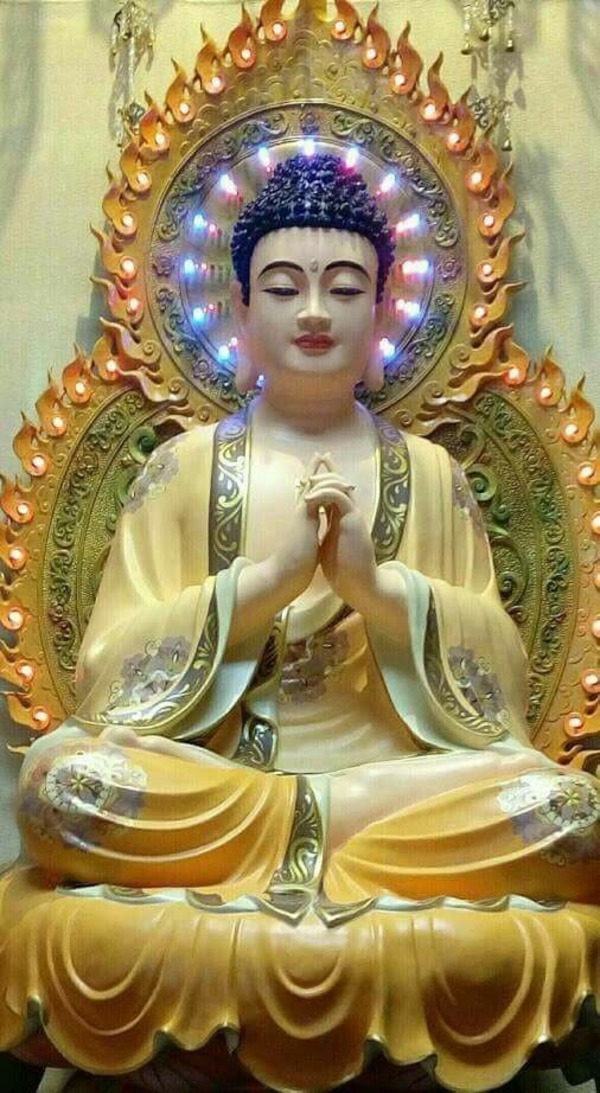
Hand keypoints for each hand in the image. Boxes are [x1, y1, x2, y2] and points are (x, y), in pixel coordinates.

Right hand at [266, 451, 326, 601]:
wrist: (288, 573)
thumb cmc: (297, 565)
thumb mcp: (308, 547)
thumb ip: (311, 537)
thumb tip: (316, 538)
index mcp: (305, 521)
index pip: (314, 498)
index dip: (320, 486)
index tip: (326, 475)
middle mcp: (301, 513)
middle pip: (309, 486)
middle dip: (315, 471)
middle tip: (321, 454)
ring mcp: (300, 512)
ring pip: (309, 484)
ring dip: (315, 469)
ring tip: (321, 454)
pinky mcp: (302, 514)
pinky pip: (311, 490)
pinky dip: (316, 479)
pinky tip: (322, 468)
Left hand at [301, 457, 378, 611]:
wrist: (358, 583)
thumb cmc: (343, 569)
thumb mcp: (329, 546)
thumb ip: (325, 533)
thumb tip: (314, 530)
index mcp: (344, 519)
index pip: (336, 492)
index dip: (327, 477)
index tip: (315, 467)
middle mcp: (351, 514)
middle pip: (341, 482)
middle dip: (329, 468)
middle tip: (317, 457)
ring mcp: (354, 516)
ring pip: (341, 485)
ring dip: (324, 478)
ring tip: (309, 478)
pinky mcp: (354, 521)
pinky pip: (339, 496)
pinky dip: (324, 492)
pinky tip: (310, 496)